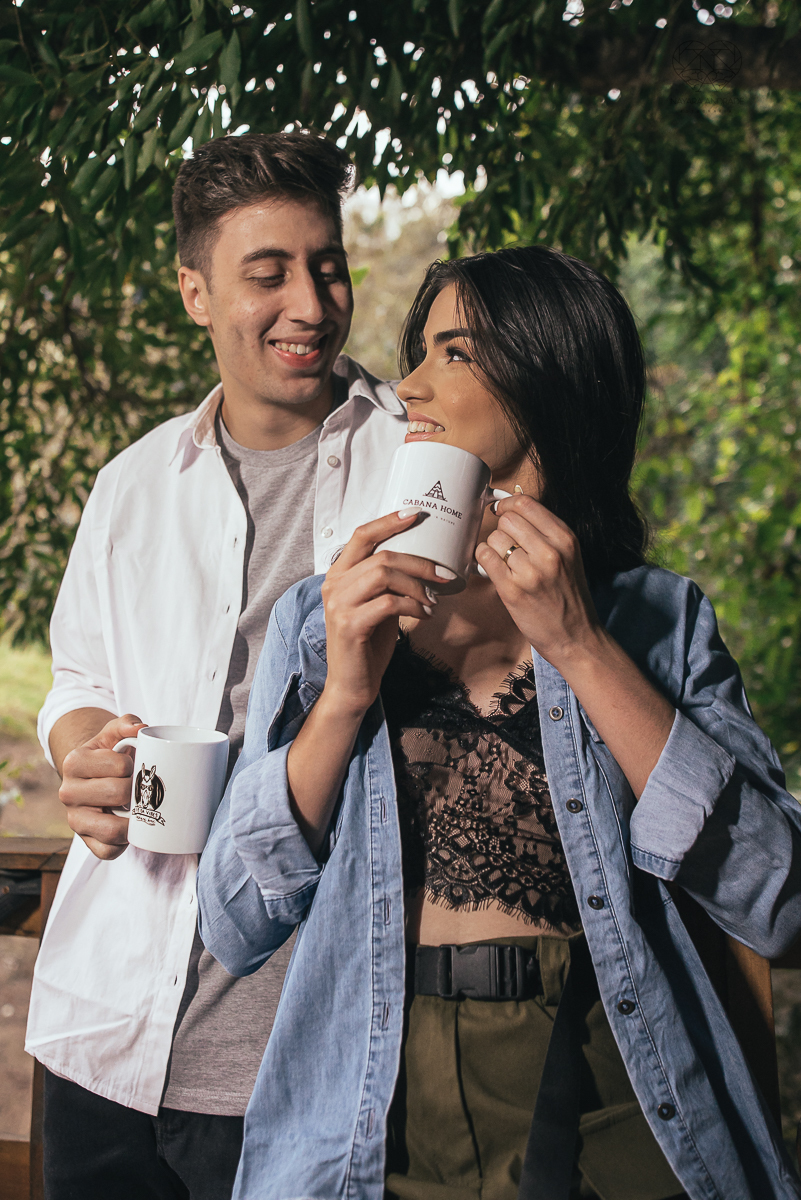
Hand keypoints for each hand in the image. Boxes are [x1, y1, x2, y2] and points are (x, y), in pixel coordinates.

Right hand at [59, 714, 146, 860]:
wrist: (94, 778)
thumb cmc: (110, 754)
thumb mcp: (114, 733)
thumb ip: (127, 723)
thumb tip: (141, 729)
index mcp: (74, 762)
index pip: (119, 766)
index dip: (134, 765)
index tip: (132, 765)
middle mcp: (68, 793)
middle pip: (119, 794)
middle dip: (137, 789)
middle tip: (139, 786)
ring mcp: (75, 820)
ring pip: (113, 829)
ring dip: (133, 820)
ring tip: (138, 807)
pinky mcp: (85, 842)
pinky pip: (110, 851)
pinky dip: (125, 843)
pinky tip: (130, 826)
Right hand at [321, 510, 443, 715]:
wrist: (352, 684)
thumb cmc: (368, 642)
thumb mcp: (376, 604)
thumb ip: (388, 581)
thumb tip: (423, 561)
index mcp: (338, 574)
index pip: (361, 535)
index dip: (389, 521)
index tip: (416, 514)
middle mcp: (334, 585)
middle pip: (381, 556)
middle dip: (419, 563)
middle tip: (444, 575)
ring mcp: (339, 604)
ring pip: (385, 575)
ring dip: (418, 585)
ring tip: (433, 599)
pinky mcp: (350, 625)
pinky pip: (389, 603)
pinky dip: (413, 606)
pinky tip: (424, 614)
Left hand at [475, 493, 600, 668]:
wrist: (576, 637)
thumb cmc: (569, 596)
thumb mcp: (570, 557)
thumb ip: (546, 533)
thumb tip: (511, 510)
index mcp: (565, 539)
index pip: (526, 504)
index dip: (508, 504)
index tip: (503, 511)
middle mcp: (549, 552)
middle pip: (507, 520)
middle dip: (502, 529)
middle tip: (507, 544)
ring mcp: (530, 572)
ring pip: (494, 539)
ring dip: (494, 548)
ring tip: (505, 562)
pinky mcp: (512, 591)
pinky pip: (485, 558)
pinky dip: (484, 560)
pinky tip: (494, 569)